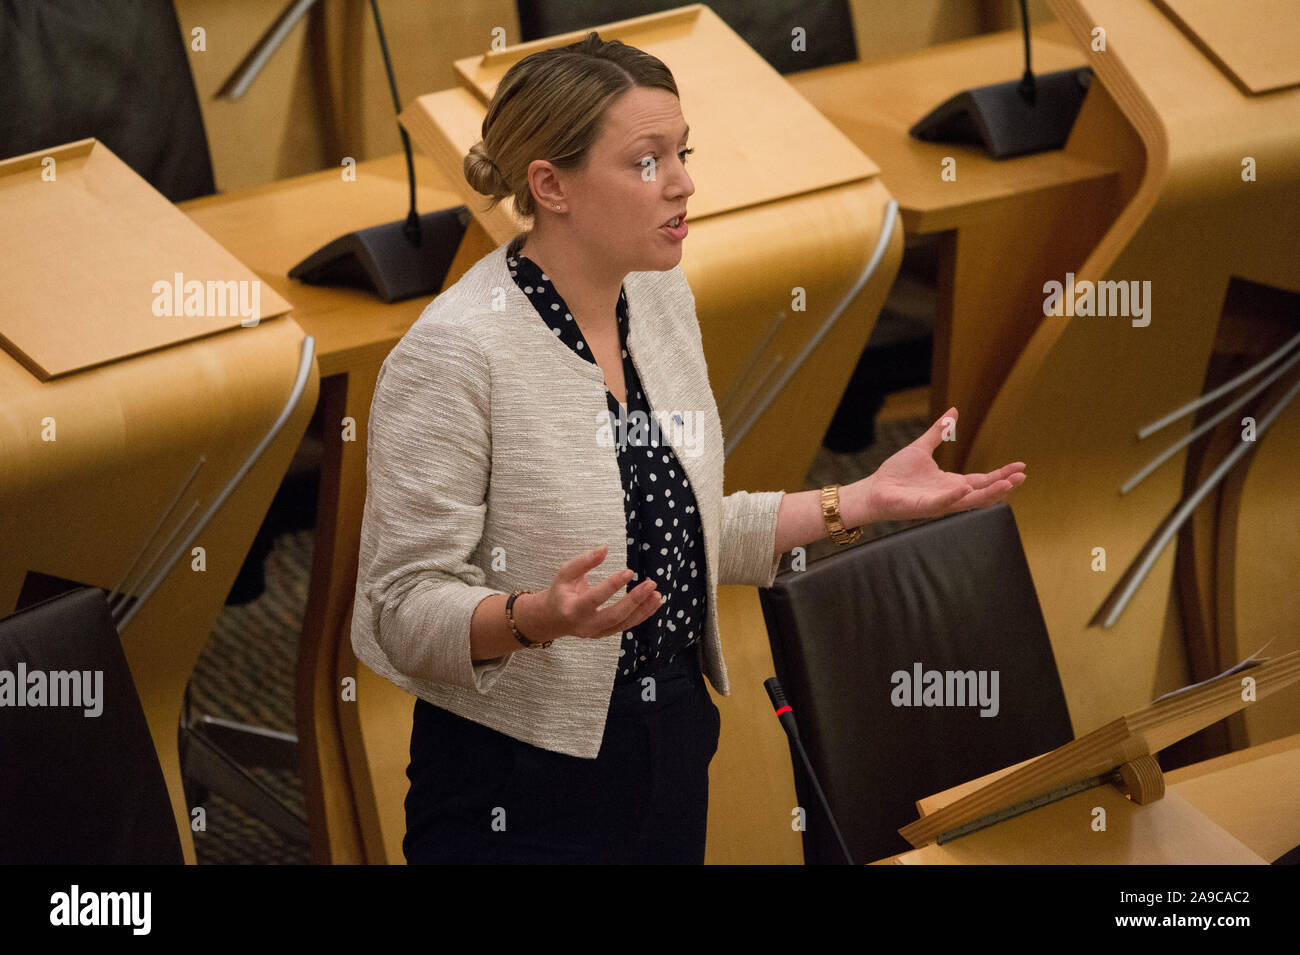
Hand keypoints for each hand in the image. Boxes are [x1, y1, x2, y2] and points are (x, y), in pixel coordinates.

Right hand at [530, 545, 660, 640]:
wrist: (552, 619)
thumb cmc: (560, 592)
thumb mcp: (565, 573)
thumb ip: (583, 561)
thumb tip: (604, 549)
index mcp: (572, 609)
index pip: (595, 598)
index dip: (613, 585)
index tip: (629, 572)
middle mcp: (585, 625)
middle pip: (614, 616)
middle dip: (634, 601)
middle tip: (651, 584)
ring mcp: (596, 633)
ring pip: (624, 624)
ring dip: (643, 610)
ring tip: (657, 594)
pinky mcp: (605, 634)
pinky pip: (626, 626)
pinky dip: (642, 615)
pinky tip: (654, 603)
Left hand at [862, 407, 1024, 522]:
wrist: (874, 490)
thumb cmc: (896, 473)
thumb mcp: (922, 448)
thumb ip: (939, 432)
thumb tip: (954, 411)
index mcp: (951, 483)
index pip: (983, 479)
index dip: (1001, 474)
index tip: (1021, 466)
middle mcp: (949, 495)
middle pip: (983, 492)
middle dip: (1003, 485)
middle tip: (1022, 477)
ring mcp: (938, 503)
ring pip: (969, 501)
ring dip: (989, 493)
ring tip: (1007, 485)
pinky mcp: (923, 507)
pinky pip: (942, 503)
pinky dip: (953, 497)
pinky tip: (964, 488)